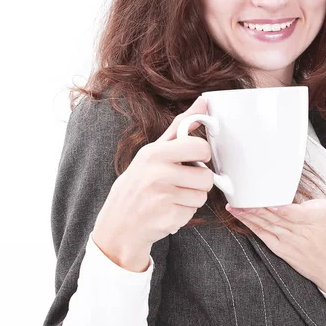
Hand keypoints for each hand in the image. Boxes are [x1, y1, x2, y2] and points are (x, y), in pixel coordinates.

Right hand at [93, 96, 214, 270]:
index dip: (201, 155)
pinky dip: (184, 212)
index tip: (192, 159)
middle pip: (207, 176)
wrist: (118, 223)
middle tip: (182, 180)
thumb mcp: (154, 150)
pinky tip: (167, 209)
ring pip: (202, 196)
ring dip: (191, 198)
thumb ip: (180, 126)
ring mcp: (163, 199)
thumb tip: (203, 102)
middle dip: (199, 180)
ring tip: (171, 196)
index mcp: (156, 153)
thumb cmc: (139, 181)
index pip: (201, 148)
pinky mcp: (169, 219)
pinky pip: (193, 212)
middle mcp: (158, 174)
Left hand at [226, 169, 325, 297]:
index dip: (277, 206)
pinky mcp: (285, 252)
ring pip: (266, 226)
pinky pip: (265, 238)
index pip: (292, 212)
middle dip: (254, 206)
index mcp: (317, 219)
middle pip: (273, 217)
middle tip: (237, 193)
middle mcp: (301, 232)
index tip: (263, 197)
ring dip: (248, 215)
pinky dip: (252, 227)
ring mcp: (291, 243)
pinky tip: (240, 217)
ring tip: (233, 203)